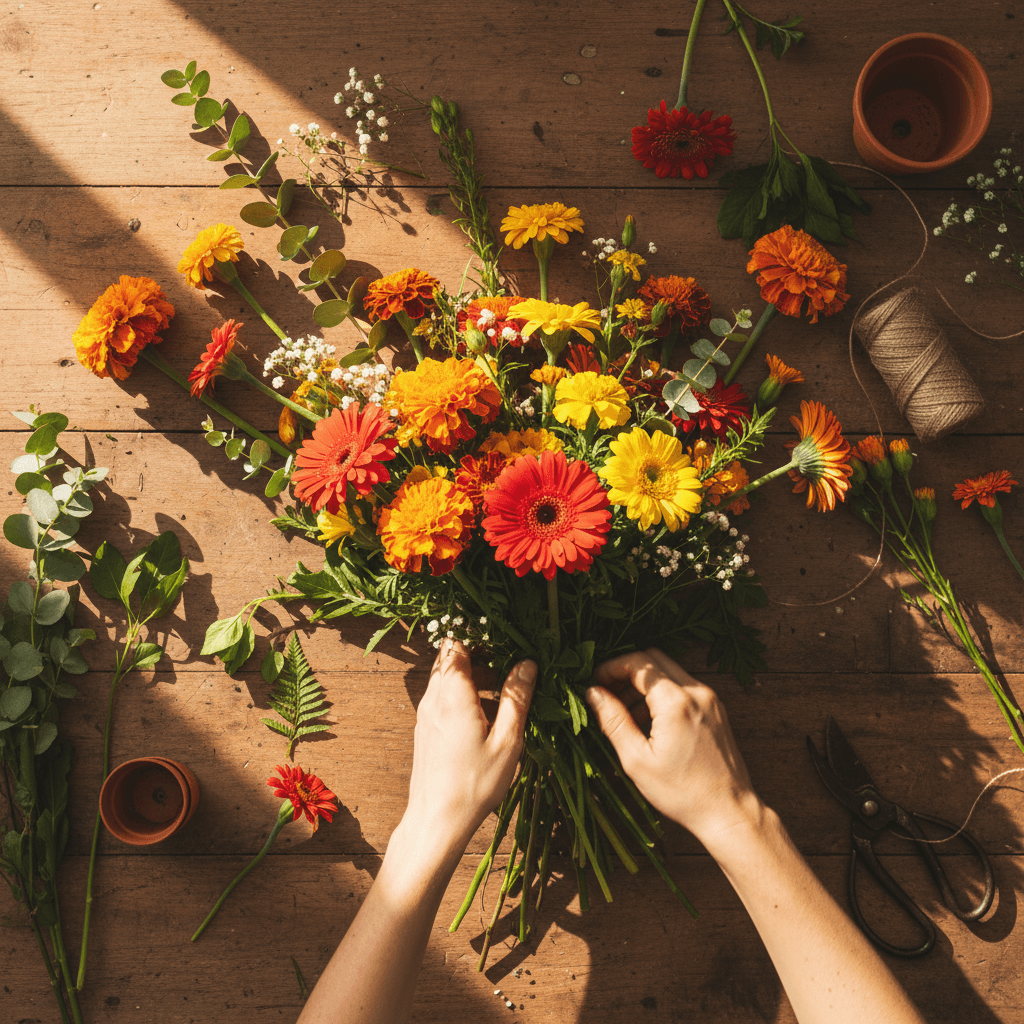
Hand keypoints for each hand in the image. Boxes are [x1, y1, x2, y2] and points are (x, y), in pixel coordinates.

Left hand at [403, 639, 536, 853]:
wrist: (436, 821)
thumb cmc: (474, 784)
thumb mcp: (507, 741)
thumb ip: (516, 698)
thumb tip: (527, 663)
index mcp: (453, 695)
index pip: (456, 643)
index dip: (479, 636)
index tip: (505, 642)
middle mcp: (433, 698)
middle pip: (451, 658)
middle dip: (481, 655)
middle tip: (511, 667)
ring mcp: (426, 714)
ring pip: (447, 679)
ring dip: (475, 678)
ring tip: (505, 695)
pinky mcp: (426, 729)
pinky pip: (444, 698)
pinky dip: (465, 696)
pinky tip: (489, 718)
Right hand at [585, 649, 760, 846]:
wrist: (728, 812)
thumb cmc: (682, 792)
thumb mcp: (637, 759)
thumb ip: (613, 720)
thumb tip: (593, 693)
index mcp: (676, 702)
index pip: (638, 663)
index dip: (611, 668)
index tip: (595, 683)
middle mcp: (697, 692)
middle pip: (654, 659)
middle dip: (626, 672)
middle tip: (607, 693)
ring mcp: (710, 699)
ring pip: (669, 673)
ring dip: (643, 685)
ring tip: (624, 714)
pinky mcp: (716, 710)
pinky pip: (683, 688)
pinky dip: (661, 696)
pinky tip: (648, 723)